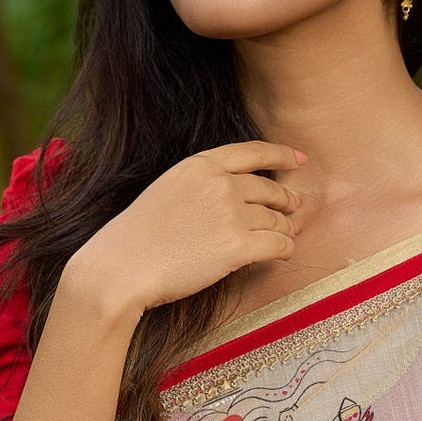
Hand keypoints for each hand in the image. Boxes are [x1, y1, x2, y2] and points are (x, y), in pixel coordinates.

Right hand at [68, 140, 307, 315]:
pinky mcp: (238, 246)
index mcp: (200, 165)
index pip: (252, 152)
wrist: (122, 267)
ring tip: (290, 234)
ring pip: (275, 219)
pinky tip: (286, 253)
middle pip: (268, 189)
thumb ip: (201, 188)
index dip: (281, 154)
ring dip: (286, 228)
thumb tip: (235, 199)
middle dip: (285, 199)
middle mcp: (220, 183)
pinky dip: (286, 249)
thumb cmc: (136, 237)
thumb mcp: (167, 192)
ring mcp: (231, 214)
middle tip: (295, 207)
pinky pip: (276, 245)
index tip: (299, 159)